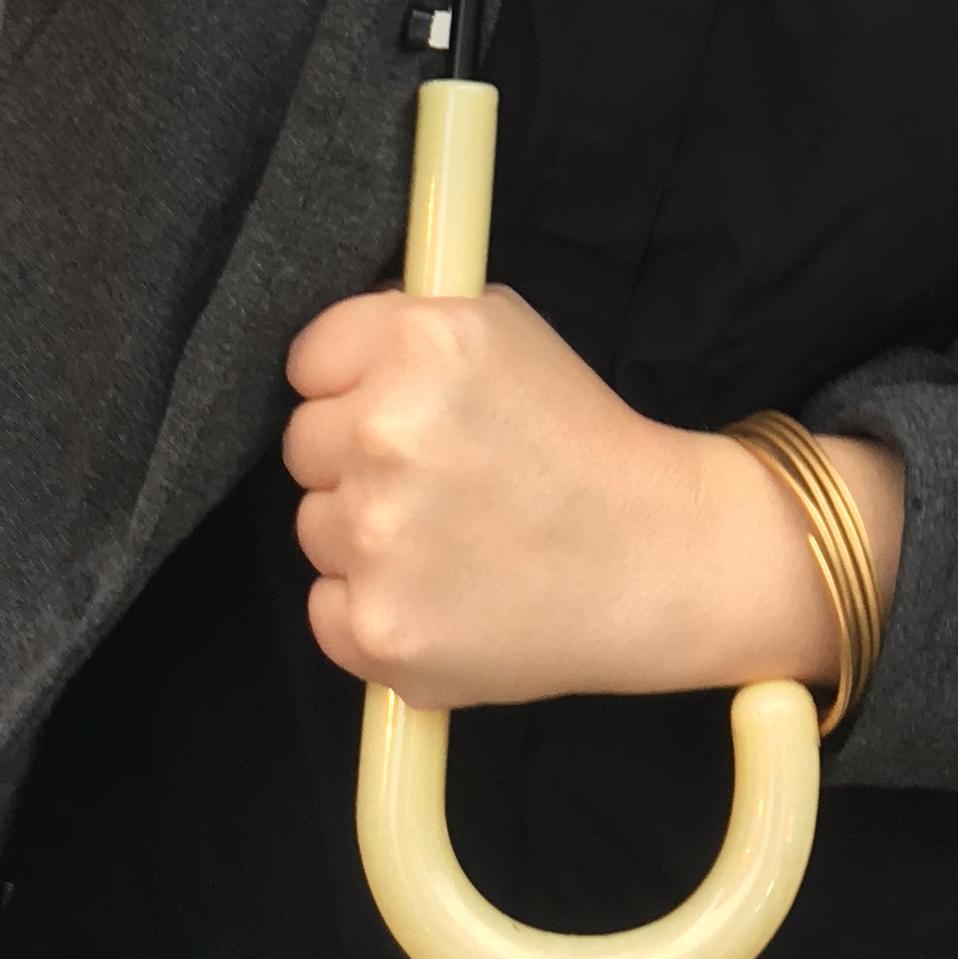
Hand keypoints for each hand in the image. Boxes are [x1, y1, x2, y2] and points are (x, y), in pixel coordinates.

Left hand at [283, 286, 902, 712]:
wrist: (654, 557)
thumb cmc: (581, 440)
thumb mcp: (508, 335)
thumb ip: (414, 330)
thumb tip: (338, 355)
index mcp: (419, 344)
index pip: (309, 359)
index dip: (351, 382)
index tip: (393, 406)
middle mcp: (386, 433)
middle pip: (304, 445)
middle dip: (356, 458)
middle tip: (437, 478)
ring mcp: (376, 538)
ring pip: (315, 527)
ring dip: (366, 534)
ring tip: (454, 539)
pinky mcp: (377, 628)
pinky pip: (328, 609)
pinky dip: (375, 608)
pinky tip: (446, 594)